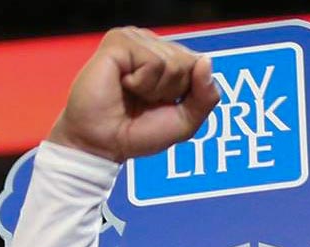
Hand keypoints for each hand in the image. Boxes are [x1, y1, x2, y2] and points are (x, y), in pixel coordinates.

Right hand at [48, 27, 219, 162]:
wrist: (103, 144)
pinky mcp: (119, 42)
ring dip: (155, 89)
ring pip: (173, 62)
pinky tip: (123, 85)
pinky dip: (142, 83)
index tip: (163, 105)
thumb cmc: (137, 132)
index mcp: (167, 58)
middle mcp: (151, 45)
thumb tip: (206, 61)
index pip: (199, 64)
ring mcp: (134, 40)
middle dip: (171, 91)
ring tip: (132, 93)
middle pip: (188, 63)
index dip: (187, 92)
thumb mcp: (185, 121)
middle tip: (144, 101)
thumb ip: (206, 96)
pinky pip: (153, 62)